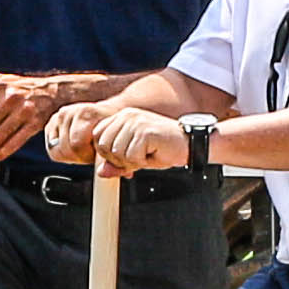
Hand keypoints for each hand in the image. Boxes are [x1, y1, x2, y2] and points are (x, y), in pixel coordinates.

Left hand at [51, 102, 173, 173]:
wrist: (191, 143)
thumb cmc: (165, 148)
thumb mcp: (136, 157)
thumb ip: (117, 163)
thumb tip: (101, 172)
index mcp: (122, 117)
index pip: (97, 136)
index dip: (108, 153)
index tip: (126, 157)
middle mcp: (126, 116)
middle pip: (103, 146)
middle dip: (119, 160)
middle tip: (139, 158)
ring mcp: (135, 122)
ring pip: (116, 153)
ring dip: (132, 161)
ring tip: (148, 154)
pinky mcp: (144, 132)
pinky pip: (131, 157)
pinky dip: (142, 162)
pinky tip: (154, 154)